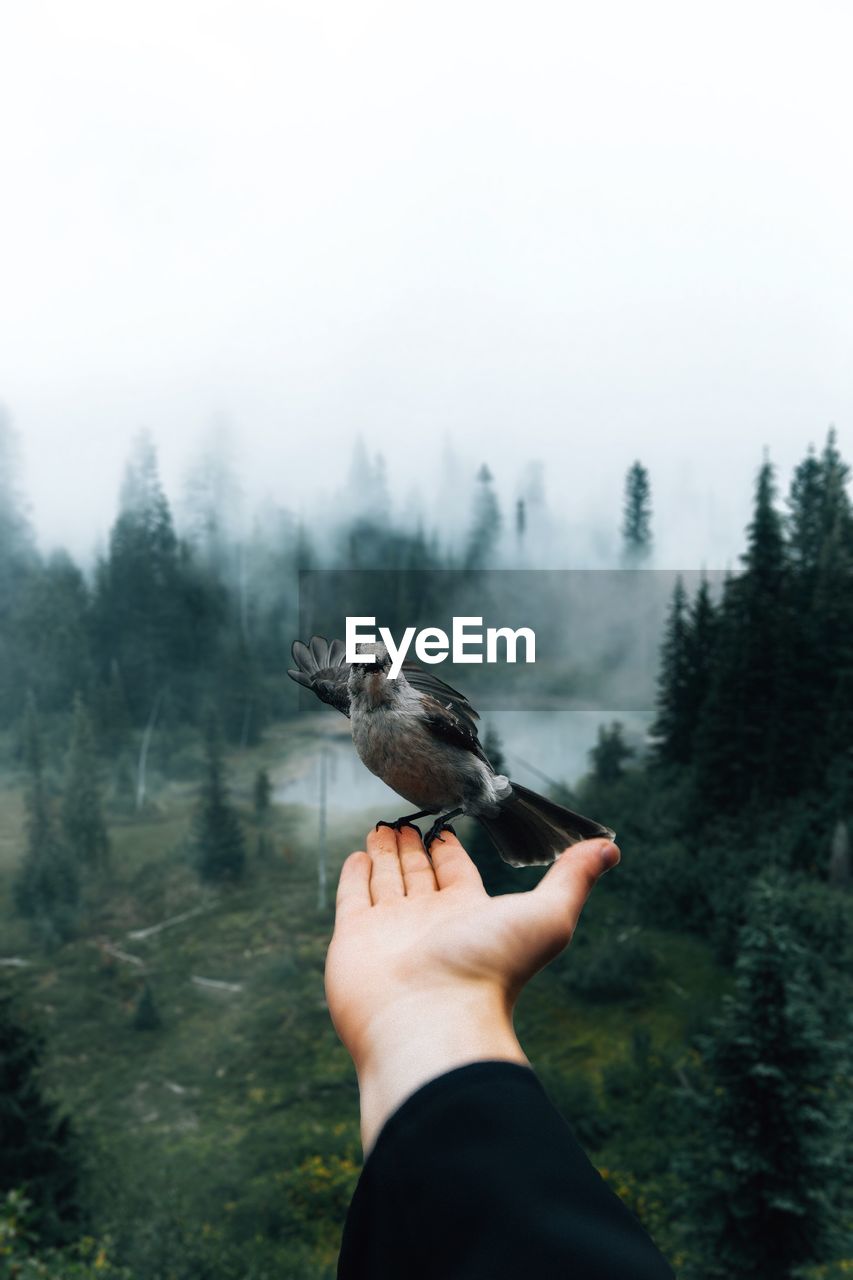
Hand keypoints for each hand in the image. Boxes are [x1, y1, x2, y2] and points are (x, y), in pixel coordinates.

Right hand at [325, 824, 619, 1152]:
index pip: (457, 873)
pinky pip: (355, 899)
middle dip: (413, 848)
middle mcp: (429, 922)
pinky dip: (356, 875)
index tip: (444, 828)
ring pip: (387, 882)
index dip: (450, 851)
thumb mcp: (548, 916)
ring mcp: (390, 932)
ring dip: (384, 854)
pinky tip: (358, 856)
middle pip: (419, 875)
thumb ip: (573, 878)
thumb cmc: (490, 972)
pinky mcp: (354, 940)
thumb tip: (610, 848)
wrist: (431, 1021)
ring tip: (381, 829)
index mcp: (469, 914)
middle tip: (404, 821)